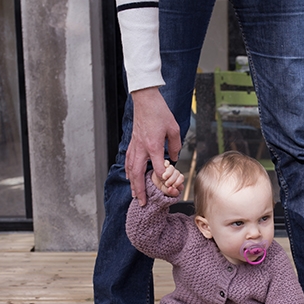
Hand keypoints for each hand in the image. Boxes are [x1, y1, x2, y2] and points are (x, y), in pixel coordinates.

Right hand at [125, 87, 181, 205]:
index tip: (167, 187)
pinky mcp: (132, 143)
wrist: (145, 100)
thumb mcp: (174, 128)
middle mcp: (142, 148)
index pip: (157, 169)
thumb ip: (175, 145)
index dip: (163, 180)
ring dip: (132, 184)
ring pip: (131, 169)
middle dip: (140, 190)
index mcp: (153, 146)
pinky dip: (128, 171)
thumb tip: (174, 158)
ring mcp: (135, 146)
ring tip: (134, 195)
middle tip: (142, 202)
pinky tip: (129, 177)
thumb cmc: (160, 112)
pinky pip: (128, 161)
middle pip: (138, 174)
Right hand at [151, 160, 184, 196]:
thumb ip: (172, 192)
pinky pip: (166, 162)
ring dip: (168, 173)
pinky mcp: (163, 165)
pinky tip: (163, 168)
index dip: (178, 182)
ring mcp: (169, 169)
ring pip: (172, 168)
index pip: (181, 178)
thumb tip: (172, 189)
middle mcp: (174, 174)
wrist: (153, 184)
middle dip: (172, 179)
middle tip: (167, 184)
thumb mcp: (167, 193)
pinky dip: (166, 164)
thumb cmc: (161, 189)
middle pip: (177, 173)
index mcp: (177, 180)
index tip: (173, 186)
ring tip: (164, 178)